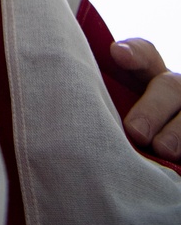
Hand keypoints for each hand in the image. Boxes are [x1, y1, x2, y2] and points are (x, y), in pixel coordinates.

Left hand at [111, 38, 180, 160]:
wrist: (152, 172)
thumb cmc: (120, 135)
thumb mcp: (113, 112)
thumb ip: (99, 102)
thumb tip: (56, 98)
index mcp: (150, 78)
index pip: (145, 55)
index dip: (134, 52)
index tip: (116, 53)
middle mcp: (173, 94)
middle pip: (170, 87)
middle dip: (152, 107)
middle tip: (135, 131)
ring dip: (177, 132)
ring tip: (162, 149)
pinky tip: (176, 163)